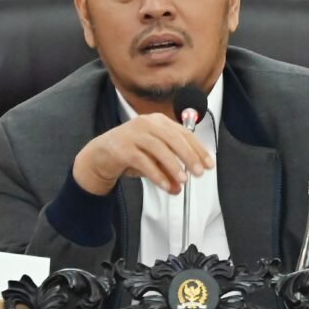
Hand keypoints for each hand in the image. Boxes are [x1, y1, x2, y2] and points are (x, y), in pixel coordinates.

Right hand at [72, 113, 213, 195]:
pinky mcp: (122, 148)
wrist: (100, 155)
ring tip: (183, 180)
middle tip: (199, 172)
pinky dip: (156, 174)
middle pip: (173, 138)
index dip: (198, 148)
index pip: (183, 133)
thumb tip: (179, 187)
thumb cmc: (130, 153)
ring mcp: (133, 134)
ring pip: (159, 148)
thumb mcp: (153, 162)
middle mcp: (146, 123)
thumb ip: (167, 172)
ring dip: (174, 165)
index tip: (209, 163)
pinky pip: (143, 161)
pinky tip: (164, 185)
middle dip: (189, 156)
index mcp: (158, 121)